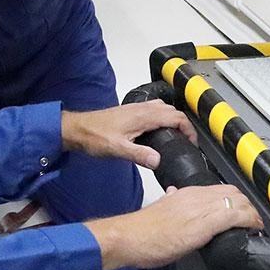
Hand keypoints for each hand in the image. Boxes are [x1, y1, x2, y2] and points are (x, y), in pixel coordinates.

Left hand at [61, 101, 195, 169]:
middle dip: (183, 124)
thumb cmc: (93, 136)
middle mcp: (141, 109)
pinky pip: (153, 110)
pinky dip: (162, 117)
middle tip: (187, 141)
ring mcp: (135, 108)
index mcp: (143, 116)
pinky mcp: (129, 111)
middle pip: (172, 111)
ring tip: (176, 136)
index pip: (176, 117)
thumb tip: (158, 161)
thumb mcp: (117, 149)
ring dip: (173, 119)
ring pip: (163, 108)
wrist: (76, 129)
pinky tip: (157, 131)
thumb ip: (139, 155)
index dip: (189, 129)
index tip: (192, 142)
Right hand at [85, 185, 261, 269]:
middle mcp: (195, 196)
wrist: (129, 237)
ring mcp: (201, 208)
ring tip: (255, 225)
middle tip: (252, 219)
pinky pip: (235, 216)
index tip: (239, 211)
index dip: (234, 200)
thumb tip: (172, 196)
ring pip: (237, 201)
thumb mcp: (158, 209)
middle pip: (232, 192)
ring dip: (251, 213)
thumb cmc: (140, 230)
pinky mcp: (204, 224)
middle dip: (246, 205)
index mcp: (185, 193)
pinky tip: (253, 228)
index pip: (218, 189)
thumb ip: (169, 200)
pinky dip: (249, 221)